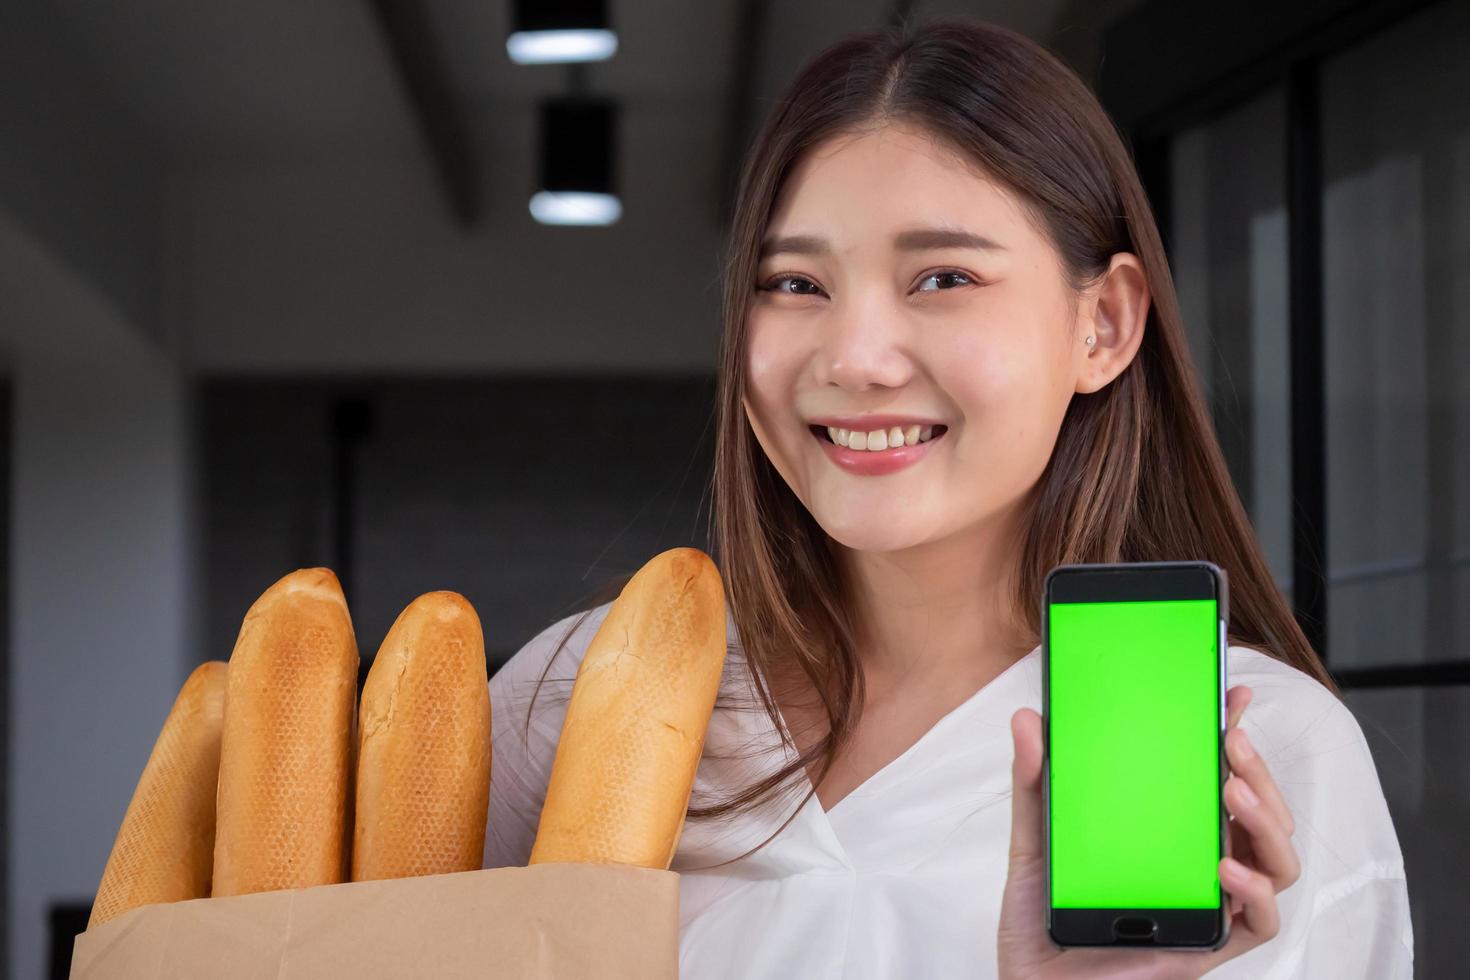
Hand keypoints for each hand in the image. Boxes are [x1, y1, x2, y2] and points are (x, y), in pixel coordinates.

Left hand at [997, 685, 1300, 978]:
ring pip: (1278, 859)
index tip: (1234, 694)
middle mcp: (1201, 862)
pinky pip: (1262, 921)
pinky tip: (1227, 867)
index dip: (1235, 734)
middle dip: (1259, 771)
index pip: (1219, 776)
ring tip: (1232, 792)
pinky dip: (1256, 891)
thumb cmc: (1044, 914)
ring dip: (1267, 820)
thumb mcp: (1036, 838)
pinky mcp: (1209, 945)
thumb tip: (1029, 718)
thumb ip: (1035, 781)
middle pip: (1262, 812)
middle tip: (1230, 742)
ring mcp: (1211, 903)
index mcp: (1172, 829)